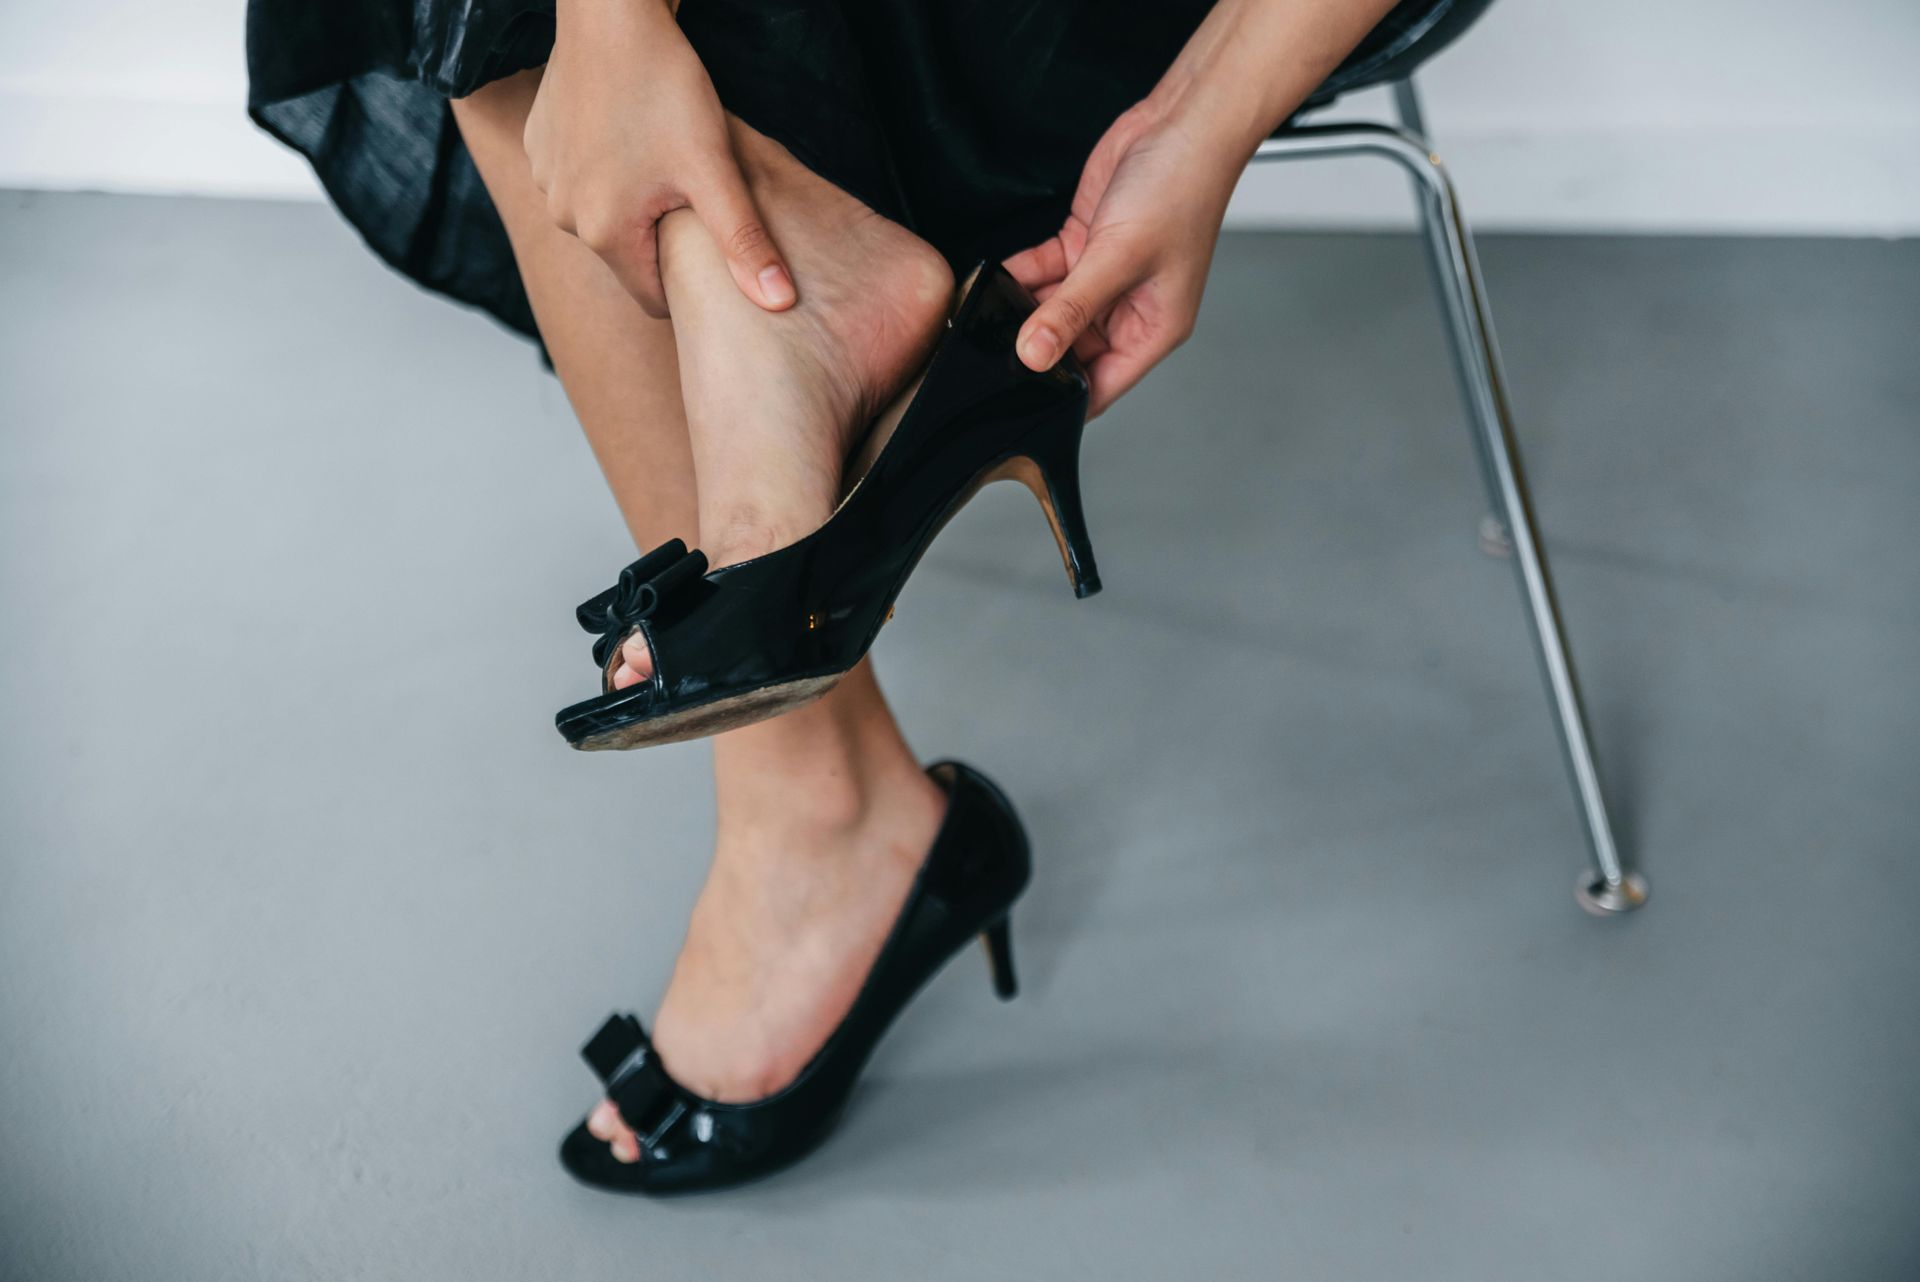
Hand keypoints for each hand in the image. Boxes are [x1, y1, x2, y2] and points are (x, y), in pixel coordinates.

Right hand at [524, 0, 793, 315]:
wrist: (613, 12)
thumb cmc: (664, 86)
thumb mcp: (713, 170)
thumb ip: (744, 243)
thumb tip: (778, 304)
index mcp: (604, 233)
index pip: (653, 297)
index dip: (688, 282)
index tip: (710, 248)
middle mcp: (564, 215)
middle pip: (628, 255)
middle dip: (662, 236)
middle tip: (692, 191)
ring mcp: (545, 179)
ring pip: (603, 216)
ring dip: (633, 202)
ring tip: (660, 157)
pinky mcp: (538, 146)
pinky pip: (579, 180)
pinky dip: (606, 170)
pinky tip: (629, 133)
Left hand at [1004, 100, 1242, 416]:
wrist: (1182, 123)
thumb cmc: (1180, 190)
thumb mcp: (1117, 259)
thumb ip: (1070, 310)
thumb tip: (1033, 355)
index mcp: (1152, 328)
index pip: (1100, 386)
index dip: (1061, 398)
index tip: (1017, 399)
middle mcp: (1129, 310)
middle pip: (1069, 351)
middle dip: (1034, 349)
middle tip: (992, 350)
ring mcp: (1104, 277)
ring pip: (1051, 310)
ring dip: (1021, 311)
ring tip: (987, 314)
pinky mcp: (1084, 245)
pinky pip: (1043, 273)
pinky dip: (1020, 276)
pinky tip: (994, 279)